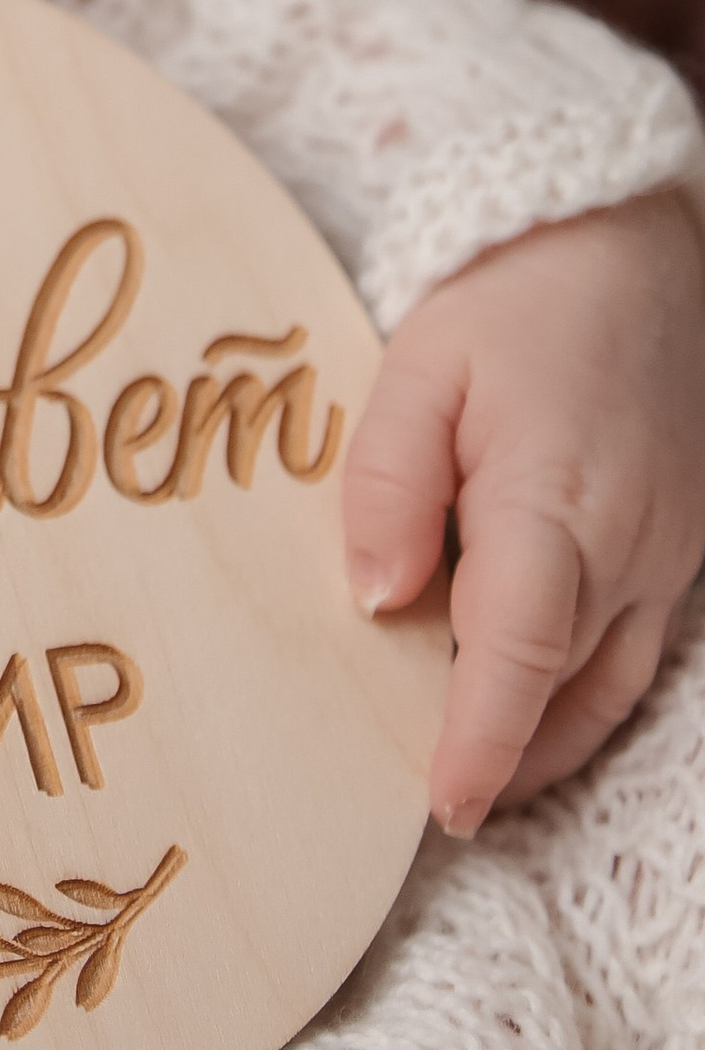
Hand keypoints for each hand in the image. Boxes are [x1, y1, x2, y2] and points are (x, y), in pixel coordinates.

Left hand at [344, 187, 704, 833]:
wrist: (633, 243)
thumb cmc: (517, 297)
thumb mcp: (423, 366)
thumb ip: (389, 484)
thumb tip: (376, 598)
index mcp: (556, 504)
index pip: (520, 653)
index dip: (481, 739)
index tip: (444, 806)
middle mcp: (630, 548)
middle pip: (563, 690)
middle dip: (500, 758)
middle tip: (423, 803)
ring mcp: (669, 554)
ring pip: (610, 688)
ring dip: (545, 742)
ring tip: (471, 776)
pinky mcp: (681, 547)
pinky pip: (638, 651)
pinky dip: (582, 695)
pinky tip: (526, 701)